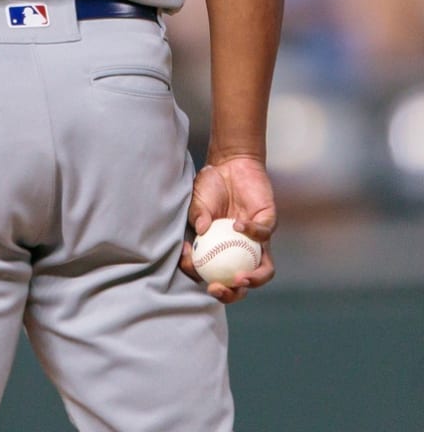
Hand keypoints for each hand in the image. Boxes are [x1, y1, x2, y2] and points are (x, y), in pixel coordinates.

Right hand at [179, 155, 276, 303]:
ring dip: (253, 280)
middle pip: (240, 284)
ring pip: (263, 271)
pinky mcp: (267, 225)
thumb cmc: (210, 185)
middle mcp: (239, 252)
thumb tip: (200, 231)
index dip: (200, 276)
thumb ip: (197, 214)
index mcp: (218, 250)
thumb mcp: (196, 199)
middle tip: (219, 289)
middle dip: (231, 294)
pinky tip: (236, 224)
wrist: (230, 164)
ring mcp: (255, 242)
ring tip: (241, 279)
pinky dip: (251, 233)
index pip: (211, 273)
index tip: (190, 265)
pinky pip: (263, 237)